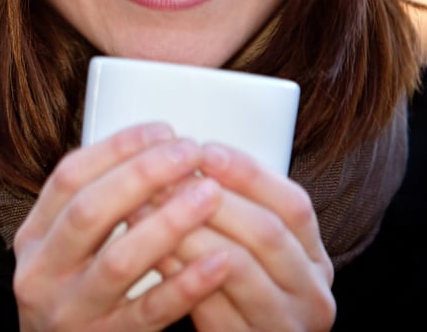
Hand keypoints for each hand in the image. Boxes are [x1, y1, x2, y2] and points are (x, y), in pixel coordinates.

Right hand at [13, 123, 230, 330]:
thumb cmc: (76, 297)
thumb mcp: (64, 251)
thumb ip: (94, 208)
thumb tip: (151, 149)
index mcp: (33, 238)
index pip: (68, 177)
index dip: (116, 148)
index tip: (163, 130)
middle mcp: (42, 272)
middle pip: (90, 211)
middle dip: (143, 175)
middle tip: (190, 153)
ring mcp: (72, 311)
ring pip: (121, 260)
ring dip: (169, 222)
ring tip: (209, 195)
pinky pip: (151, 312)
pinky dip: (186, 284)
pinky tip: (220, 261)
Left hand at [155, 144, 334, 330]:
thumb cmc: (235, 299)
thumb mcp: (249, 252)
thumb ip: (234, 212)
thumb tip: (187, 158)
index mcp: (314, 260)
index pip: (294, 205)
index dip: (248, 173)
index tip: (205, 150)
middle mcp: (310, 293)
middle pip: (266, 231)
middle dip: (212, 198)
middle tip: (166, 176)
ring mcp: (283, 324)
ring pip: (237, 264)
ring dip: (188, 230)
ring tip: (149, 206)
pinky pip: (210, 303)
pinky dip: (178, 271)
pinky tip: (152, 250)